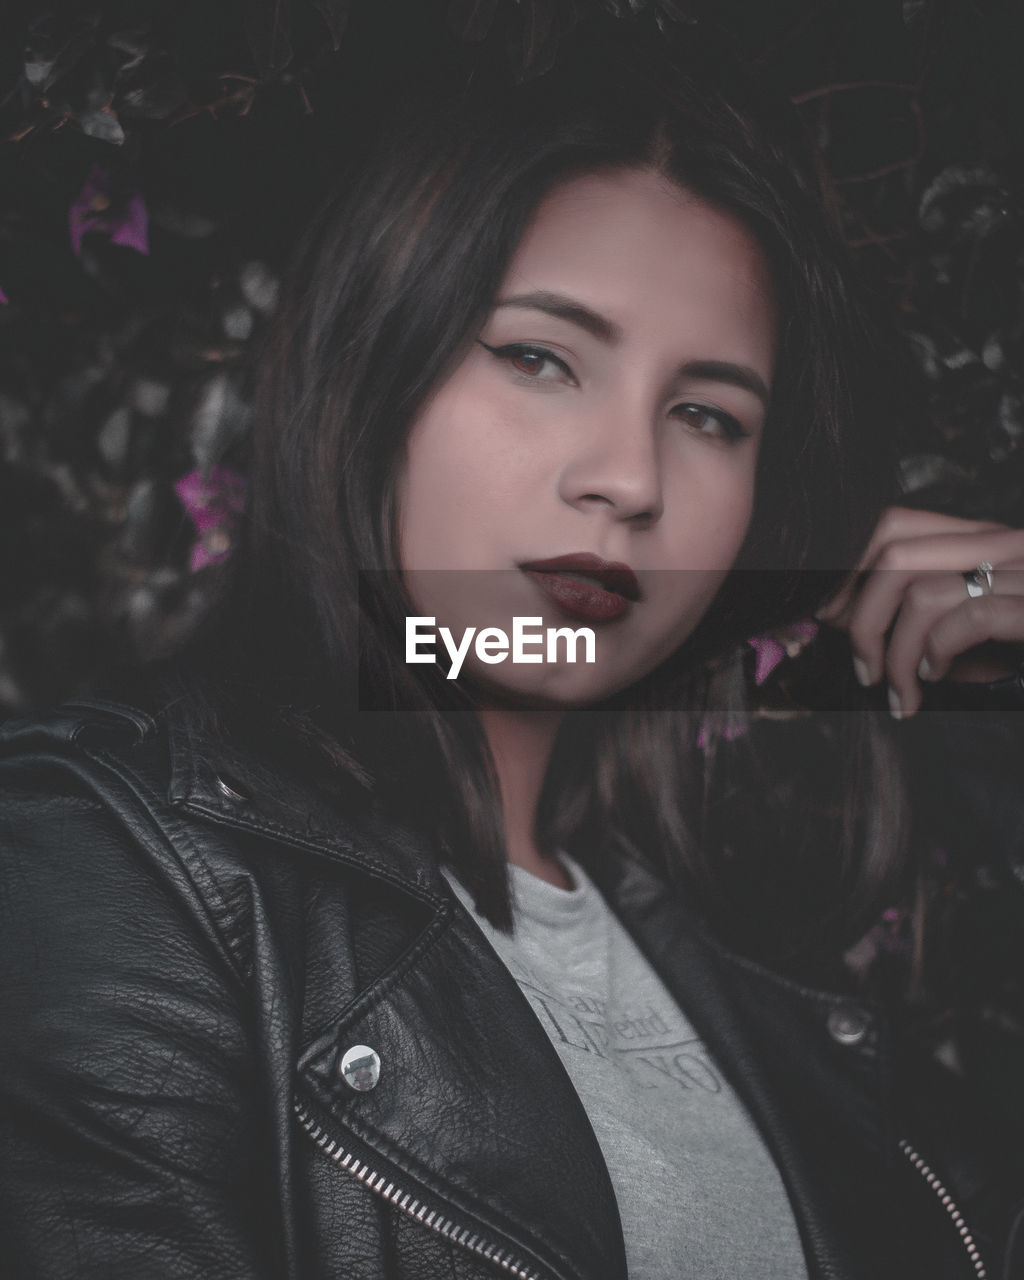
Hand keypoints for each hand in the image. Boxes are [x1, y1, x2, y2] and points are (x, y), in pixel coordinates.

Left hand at [816, 506, 1023, 717]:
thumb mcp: (970, 631)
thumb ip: (920, 620)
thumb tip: (850, 629)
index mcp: (984, 539)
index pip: (892, 524)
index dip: (848, 574)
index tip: (833, 622)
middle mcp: (1005, 543)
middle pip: (894, 549)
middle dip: (858, 614)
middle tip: (860, 667)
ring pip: (920, 587)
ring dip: (892, 651)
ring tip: (898, 691)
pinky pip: (969, 615)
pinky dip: (935, 653)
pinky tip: (935, 681)